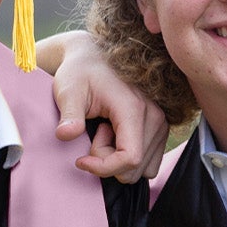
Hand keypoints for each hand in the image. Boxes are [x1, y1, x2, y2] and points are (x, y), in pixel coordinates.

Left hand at [42, 30, 167, 182]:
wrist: (93, 59)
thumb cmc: (80, 73)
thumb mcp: (68, 91)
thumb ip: (69, 114)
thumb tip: (65, 134)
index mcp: (134, 109)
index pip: (130, 158)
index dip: (103, 167)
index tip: (81, 160)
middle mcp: (155, 116)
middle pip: (134, 167)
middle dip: (108, 161)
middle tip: (95, 132)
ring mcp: (162, 123)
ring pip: (142, 168)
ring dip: (117, 159)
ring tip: (104, 130)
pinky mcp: (161, 128)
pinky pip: (148, 161)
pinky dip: (127, 157)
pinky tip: (114, 135)